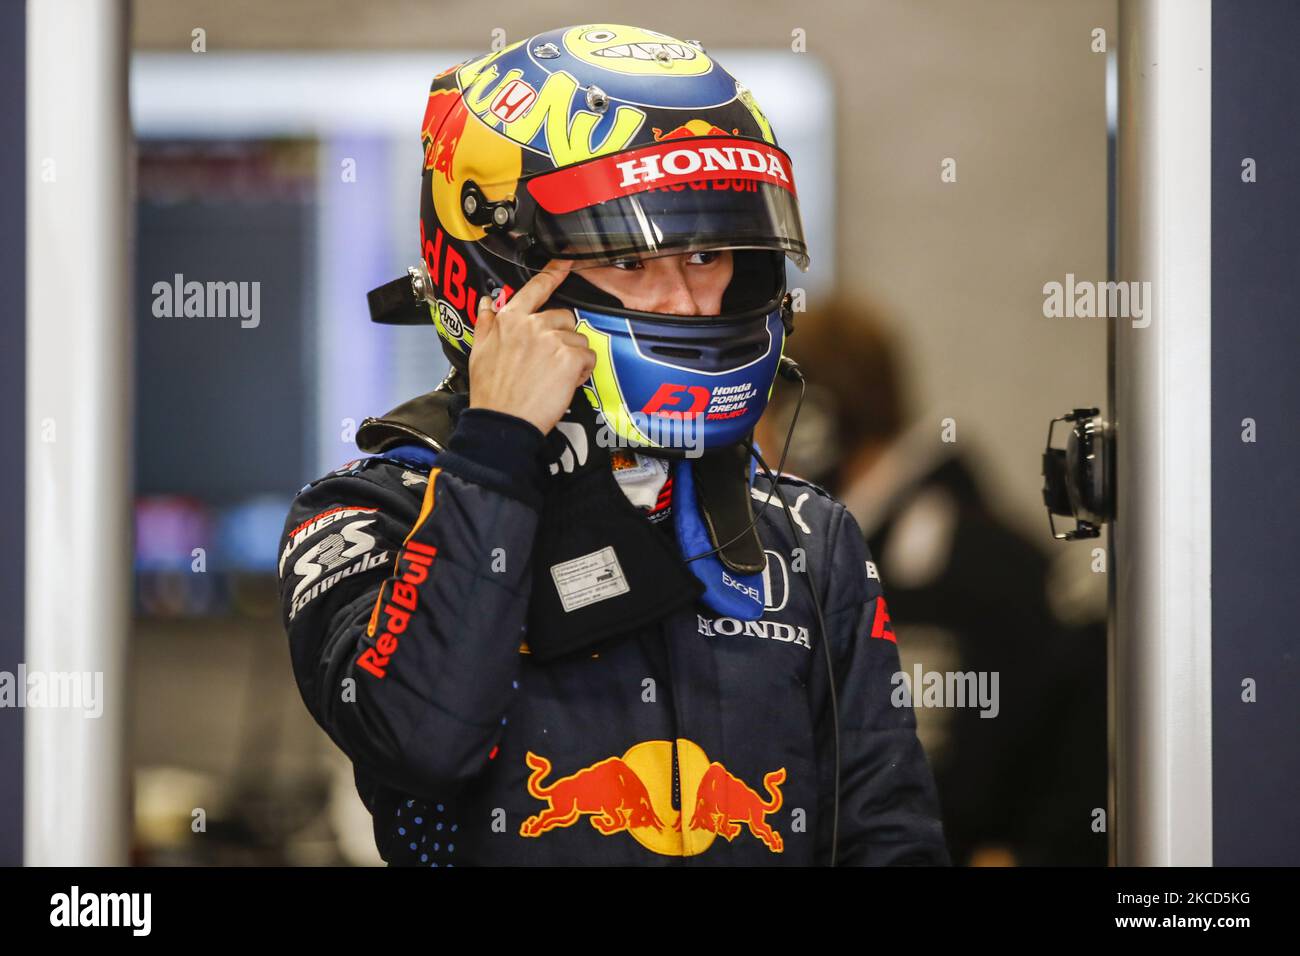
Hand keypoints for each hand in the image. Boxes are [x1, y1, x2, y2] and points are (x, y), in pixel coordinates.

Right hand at [467, 259, 595, 435]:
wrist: (502, 421)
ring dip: (572, 357)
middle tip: (548, 362)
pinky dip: (582, 371)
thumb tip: (486, 303)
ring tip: (553, 376)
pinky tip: (565, 383)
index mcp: (510, 319)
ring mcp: (552, 340)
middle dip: (562, 337)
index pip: (536, 288)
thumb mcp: (478, 351)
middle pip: (564, 317)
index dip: (554, 272)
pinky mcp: (569, 358)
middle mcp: (532, 324)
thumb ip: (486, 323)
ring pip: (578, 339)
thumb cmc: (491, 392)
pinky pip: (588, 357)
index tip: (567, 261)